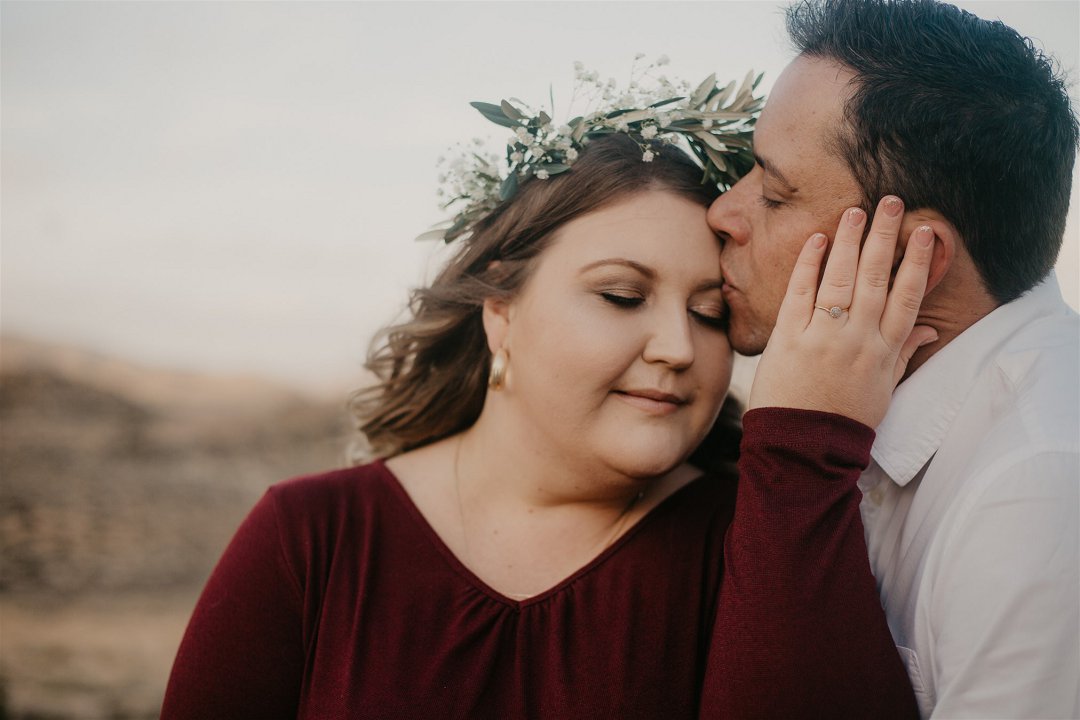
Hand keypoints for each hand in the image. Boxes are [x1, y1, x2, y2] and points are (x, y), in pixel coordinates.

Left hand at [748, 196, 936, 427]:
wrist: (802, 446)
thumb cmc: (843, 419)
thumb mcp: (883, 390)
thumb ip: (902, 355)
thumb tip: (928, 331)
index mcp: (884, 351)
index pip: (908, 297)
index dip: (918, 261)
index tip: (926, 232)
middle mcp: (857, 338)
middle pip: (876, 277)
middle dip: (886, 236)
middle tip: (892, 202)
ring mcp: (822, 336)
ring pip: (841, 278)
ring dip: (850, 240)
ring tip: (857, 211)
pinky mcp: (788, 337)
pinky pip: (800, 292)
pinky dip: (809, 265)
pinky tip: (818, 240)